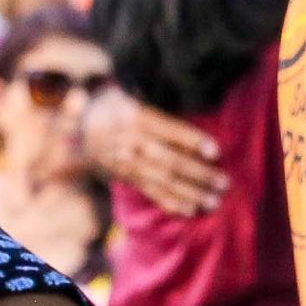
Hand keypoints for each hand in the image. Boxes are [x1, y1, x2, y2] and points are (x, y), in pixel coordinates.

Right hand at [81, 88, 226, 215]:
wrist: (82, 126)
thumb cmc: (120, 106)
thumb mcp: (134, 96)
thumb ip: (159, 104)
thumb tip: (195, 108)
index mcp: (137, 118)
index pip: (169, 130)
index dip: (192, 141)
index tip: (215, 151)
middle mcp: (131, 142)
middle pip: (169, 160)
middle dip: (198, 174)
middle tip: (224, 182)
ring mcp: (127, 163)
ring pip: (162, 180)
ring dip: (190, 193)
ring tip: (213, 201)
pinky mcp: (126, 177)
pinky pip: (150, 191)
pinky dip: (170, 202)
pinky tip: (190, 210)